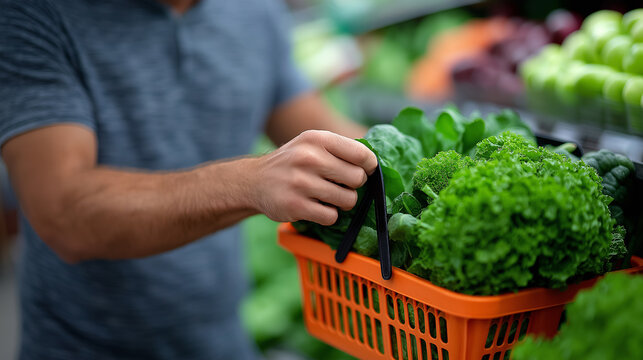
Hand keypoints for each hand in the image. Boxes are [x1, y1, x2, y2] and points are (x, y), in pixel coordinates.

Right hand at [249, 130, 377, 224]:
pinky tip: (316, 207)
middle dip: (353, 186)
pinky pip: (331, 216)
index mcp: (317, 139)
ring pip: (348, 200)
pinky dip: (328, 215)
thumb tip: (374, 164)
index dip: (368, 166)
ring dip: (342, 202)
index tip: (362, 171)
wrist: (254, 180)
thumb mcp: (312, 144)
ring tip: (327, 197)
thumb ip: (341, 149)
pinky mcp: (295, 206)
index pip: (362, 154)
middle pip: (357, 179)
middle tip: (339, 185)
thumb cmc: (293, 162)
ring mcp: (301, 183)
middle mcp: (309, 158)